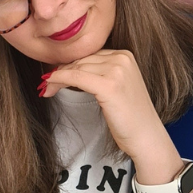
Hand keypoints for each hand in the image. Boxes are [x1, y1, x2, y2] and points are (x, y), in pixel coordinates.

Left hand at [40, 48, 179, 178]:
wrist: (147, 137)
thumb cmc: (131, 117)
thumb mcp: (116, 87)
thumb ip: (100, 73)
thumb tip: (69, 69)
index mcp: (125, 55)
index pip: (89, 55)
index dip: (69, 65)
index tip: (54, 75)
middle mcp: (122, 58)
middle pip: (81, 60)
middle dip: (61, 72)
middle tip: (46, 84)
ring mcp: (117, 70)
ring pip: (76, 68)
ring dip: (57, 77)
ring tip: (46, 88)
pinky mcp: (109, 85)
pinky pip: (76, 77)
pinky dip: (59, 80)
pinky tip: (49, 87)